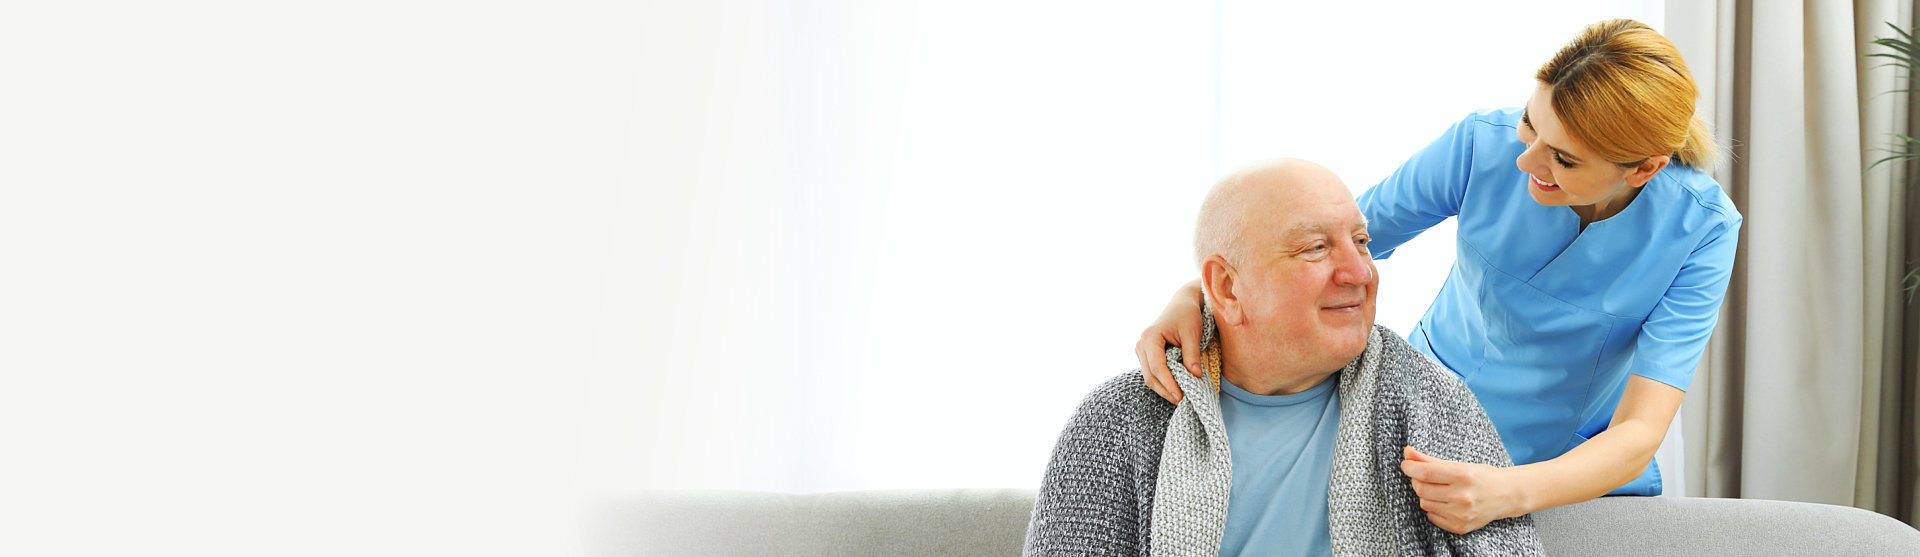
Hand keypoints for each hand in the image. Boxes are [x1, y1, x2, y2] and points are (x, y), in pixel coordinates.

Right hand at [1134, 280, 1205, 403]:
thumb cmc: (1187, 315)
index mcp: (1150, 337)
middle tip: (1181, 401)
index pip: (1157, 367)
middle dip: (1164, 390)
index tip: (1180, 397)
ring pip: (1149, 376)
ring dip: (1163, 388)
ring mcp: (1141, 350)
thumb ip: (1192, 354)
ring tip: (1179, 397)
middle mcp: (1141, 344)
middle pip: (1150, 375)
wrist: (1182, 304)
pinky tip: (1174, 388)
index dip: (1168, 384)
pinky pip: (1152, 372)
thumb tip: (1195, 376)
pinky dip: (1162, 381)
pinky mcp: (1146, 354)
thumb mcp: (1192, 333)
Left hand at [1400, 446, 1524, 534]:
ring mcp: (1462, 514)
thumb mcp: (1459, 464)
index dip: (1410, 468)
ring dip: (1425, 495)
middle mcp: (1463, 496)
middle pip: (1422, 489)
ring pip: (1424, 503)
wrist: (1507, 495)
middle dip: (1417, 481)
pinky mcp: (1461, 526)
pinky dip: (1433, 508)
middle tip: (1422, 477)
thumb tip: (1407, 452)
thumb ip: (1430, 459)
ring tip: (1438, 489)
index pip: (1426, 473)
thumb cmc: (1481, 476)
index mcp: (1463, 475)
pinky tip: (1444, 502)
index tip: (1406, 464)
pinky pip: (1432, 517)